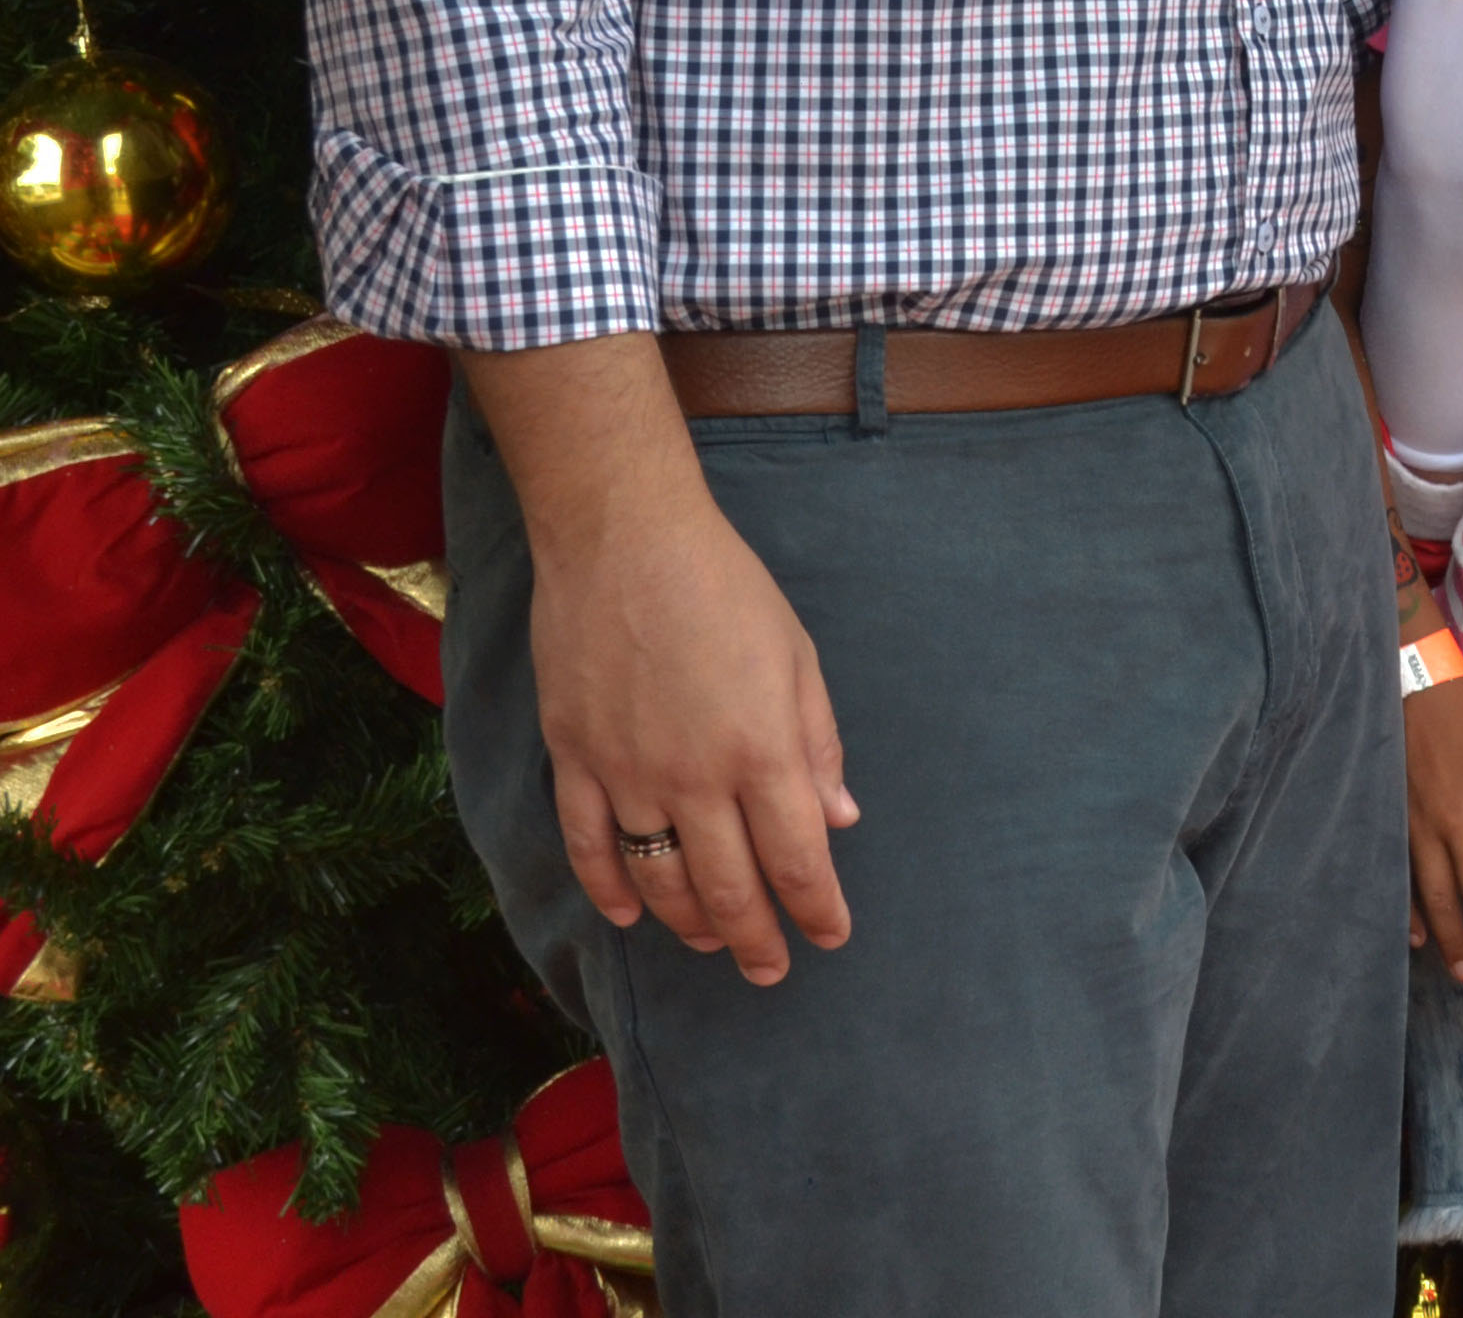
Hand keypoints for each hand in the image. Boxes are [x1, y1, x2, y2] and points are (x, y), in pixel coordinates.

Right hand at [530, 484, 857, 985]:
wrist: (624, 542)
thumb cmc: (726, 590)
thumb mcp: (796, 658)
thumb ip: (816, 745)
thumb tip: (838, 821)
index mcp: (762, 751)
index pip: (798, 859)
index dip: (817, 908)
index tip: (831, 937)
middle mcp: (695, 778)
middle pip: (730, 889)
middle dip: (757, 940)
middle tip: (772, 969)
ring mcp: (628, 774)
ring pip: (659, 880)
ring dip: (689, 923)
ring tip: (713, 943)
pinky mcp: (575, 760)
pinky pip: (591, 847)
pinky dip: (609, 891)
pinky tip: (630, 916)